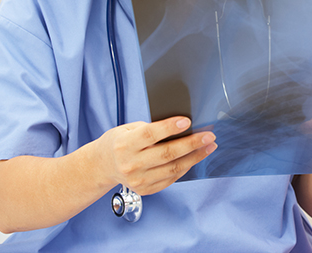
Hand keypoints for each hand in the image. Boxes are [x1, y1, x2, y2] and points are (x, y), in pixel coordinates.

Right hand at [96, 116, 215, 194]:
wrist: (102, 166)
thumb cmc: (119, 142)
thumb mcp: (128, 129)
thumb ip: (151, 128)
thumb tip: (182, 126)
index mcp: (124, 145)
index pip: (150, 134)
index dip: (170, 127)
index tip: (187, 121)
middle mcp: (130, 164)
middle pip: (167, 154)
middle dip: (192, 144)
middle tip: (209, 136)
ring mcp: (138, 180)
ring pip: (173, 168)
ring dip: (195, 157)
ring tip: (209, 146)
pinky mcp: (145, 190)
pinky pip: (171, 178)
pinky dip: (185, 167)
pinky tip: (195, 158)